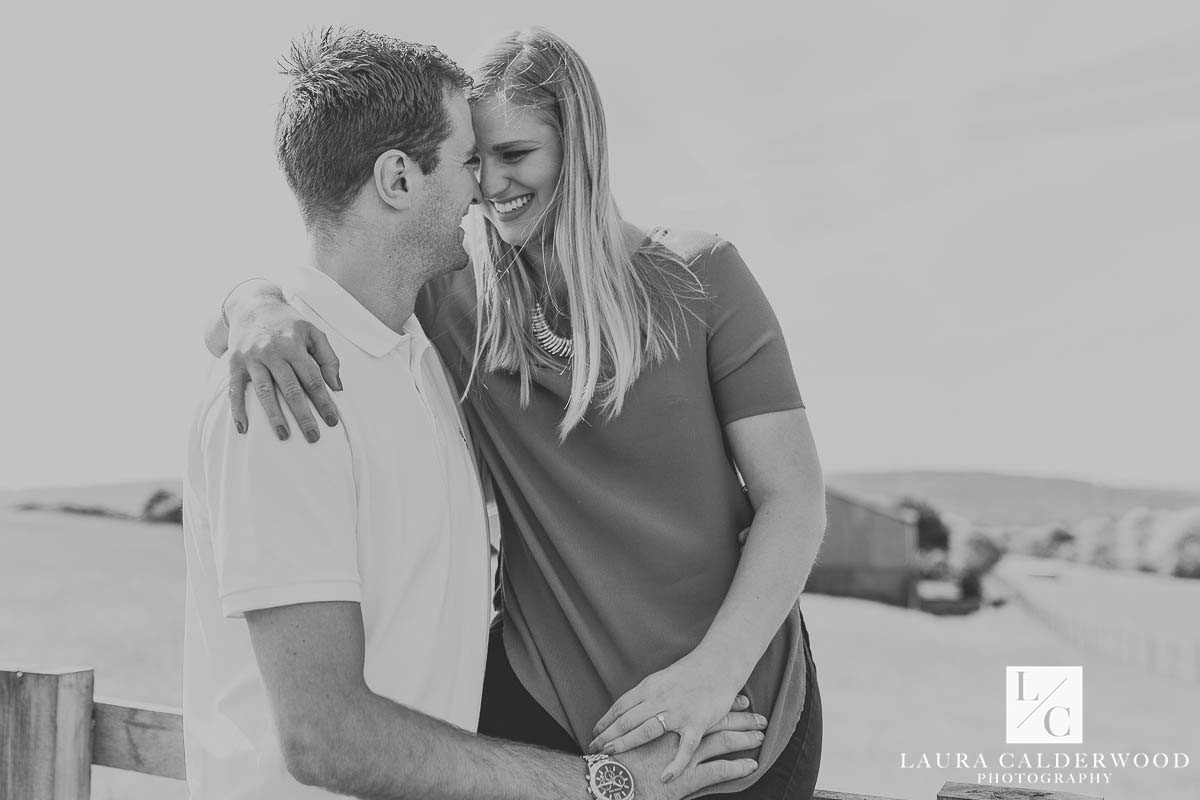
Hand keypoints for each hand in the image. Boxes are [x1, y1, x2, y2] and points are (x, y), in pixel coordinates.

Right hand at [226, 292, 342, 441]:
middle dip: (303, 415)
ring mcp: (251, 358)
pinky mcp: (233, 363)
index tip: (332, 421)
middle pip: (290, 388)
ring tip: (284, 436)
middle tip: (313, 437)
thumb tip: (337, 388)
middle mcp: (272, 352)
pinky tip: (243, 429)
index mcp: (294, 345)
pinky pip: (234, 390)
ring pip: (264, 391)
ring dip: (274, 416)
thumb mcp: (313, 333)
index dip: (323, 401)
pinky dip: (237, 410)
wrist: (252, 305)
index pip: (313, 378)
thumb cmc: (289, 324)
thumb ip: (328, 358)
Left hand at [589, 653, 749, 783]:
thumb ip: (645, 696)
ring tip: (610, 756)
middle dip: (607, 736)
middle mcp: (660, 699)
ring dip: (625, 744)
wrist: (720, 664)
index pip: (620, 706)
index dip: (604, 722)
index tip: (593, 734)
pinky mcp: (698, 723)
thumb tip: (626, 711)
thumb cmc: (691, 672)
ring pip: (646, 731)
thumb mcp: (662, 679)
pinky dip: (675, 764)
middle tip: (593, 750)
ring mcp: (678, 711)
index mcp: (650, 687)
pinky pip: (685, 748)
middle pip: (626, 720)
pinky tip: (665, 777)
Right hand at [612, 711, 764, 799]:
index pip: (700, 708)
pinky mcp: (687, 777)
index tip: (739, 701)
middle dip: (737, 716)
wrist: (611, 784)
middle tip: (755, 711)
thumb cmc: (618, 764)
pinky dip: (736, 768)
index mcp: (664, 718)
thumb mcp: (634, 742)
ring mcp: (682, 752)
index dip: (721, 704)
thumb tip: (658, 722)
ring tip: (762, 735)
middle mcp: (676, 730)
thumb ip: (649, 731)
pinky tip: (751, 766)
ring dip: (742, 737)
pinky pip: (717, 770)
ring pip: (721, 740)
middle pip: (714, 720)